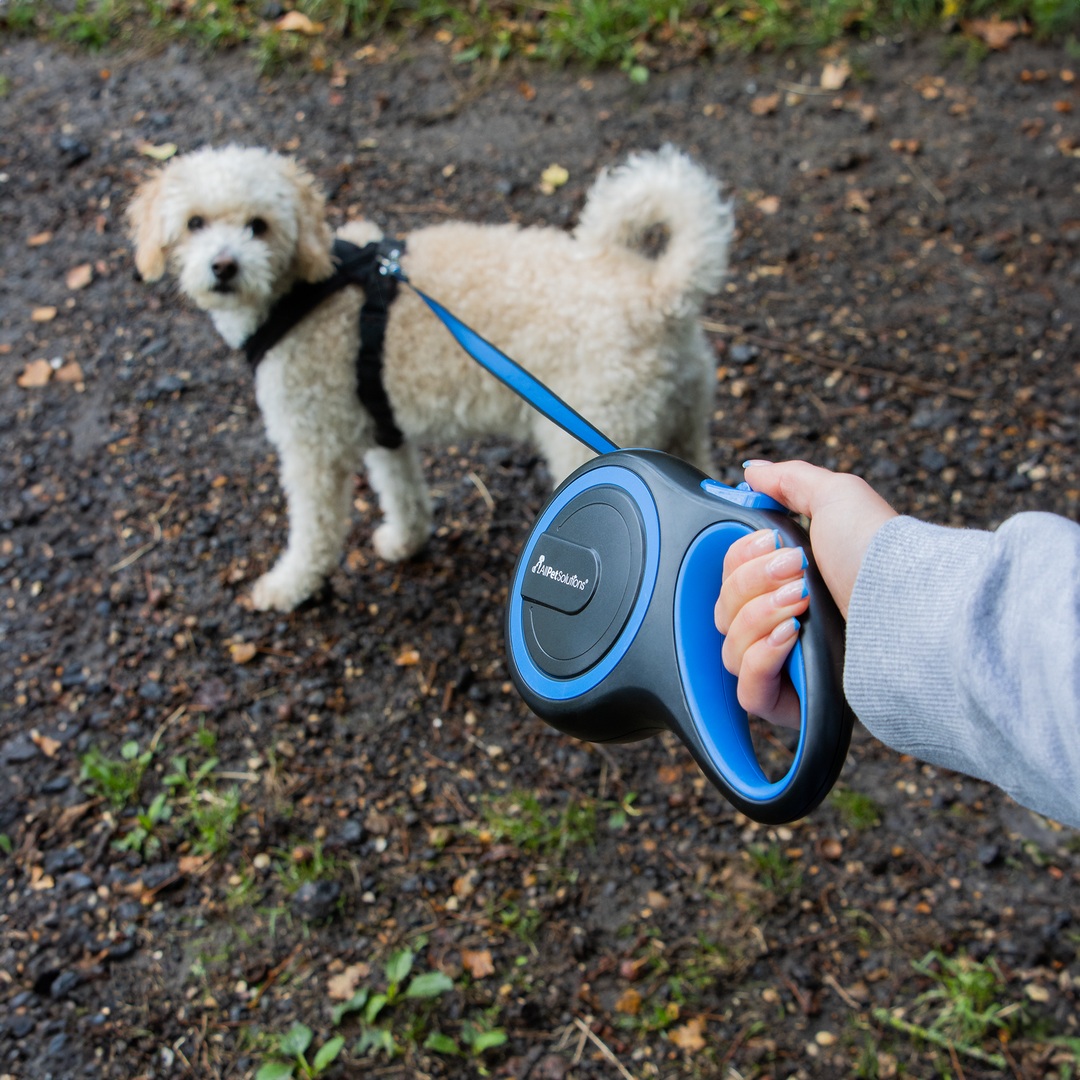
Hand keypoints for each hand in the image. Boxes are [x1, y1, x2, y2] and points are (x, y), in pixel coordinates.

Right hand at [714, 460, 897, 726]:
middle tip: (798, 572)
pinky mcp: (795, 704)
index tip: (773, 544)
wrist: (915, 606)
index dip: (740, 561)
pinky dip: (759, 661)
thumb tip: (753, 471)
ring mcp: (787, 668)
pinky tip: (788, 638)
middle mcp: (782, 627)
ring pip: (729, 651)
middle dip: (753, 585)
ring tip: (802, 604)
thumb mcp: (838, 498)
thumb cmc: (882, 554)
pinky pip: (747, 694)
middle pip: (722, 613)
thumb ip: (790, 481)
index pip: (727, 581)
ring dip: (757, 619)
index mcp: (786, 585)